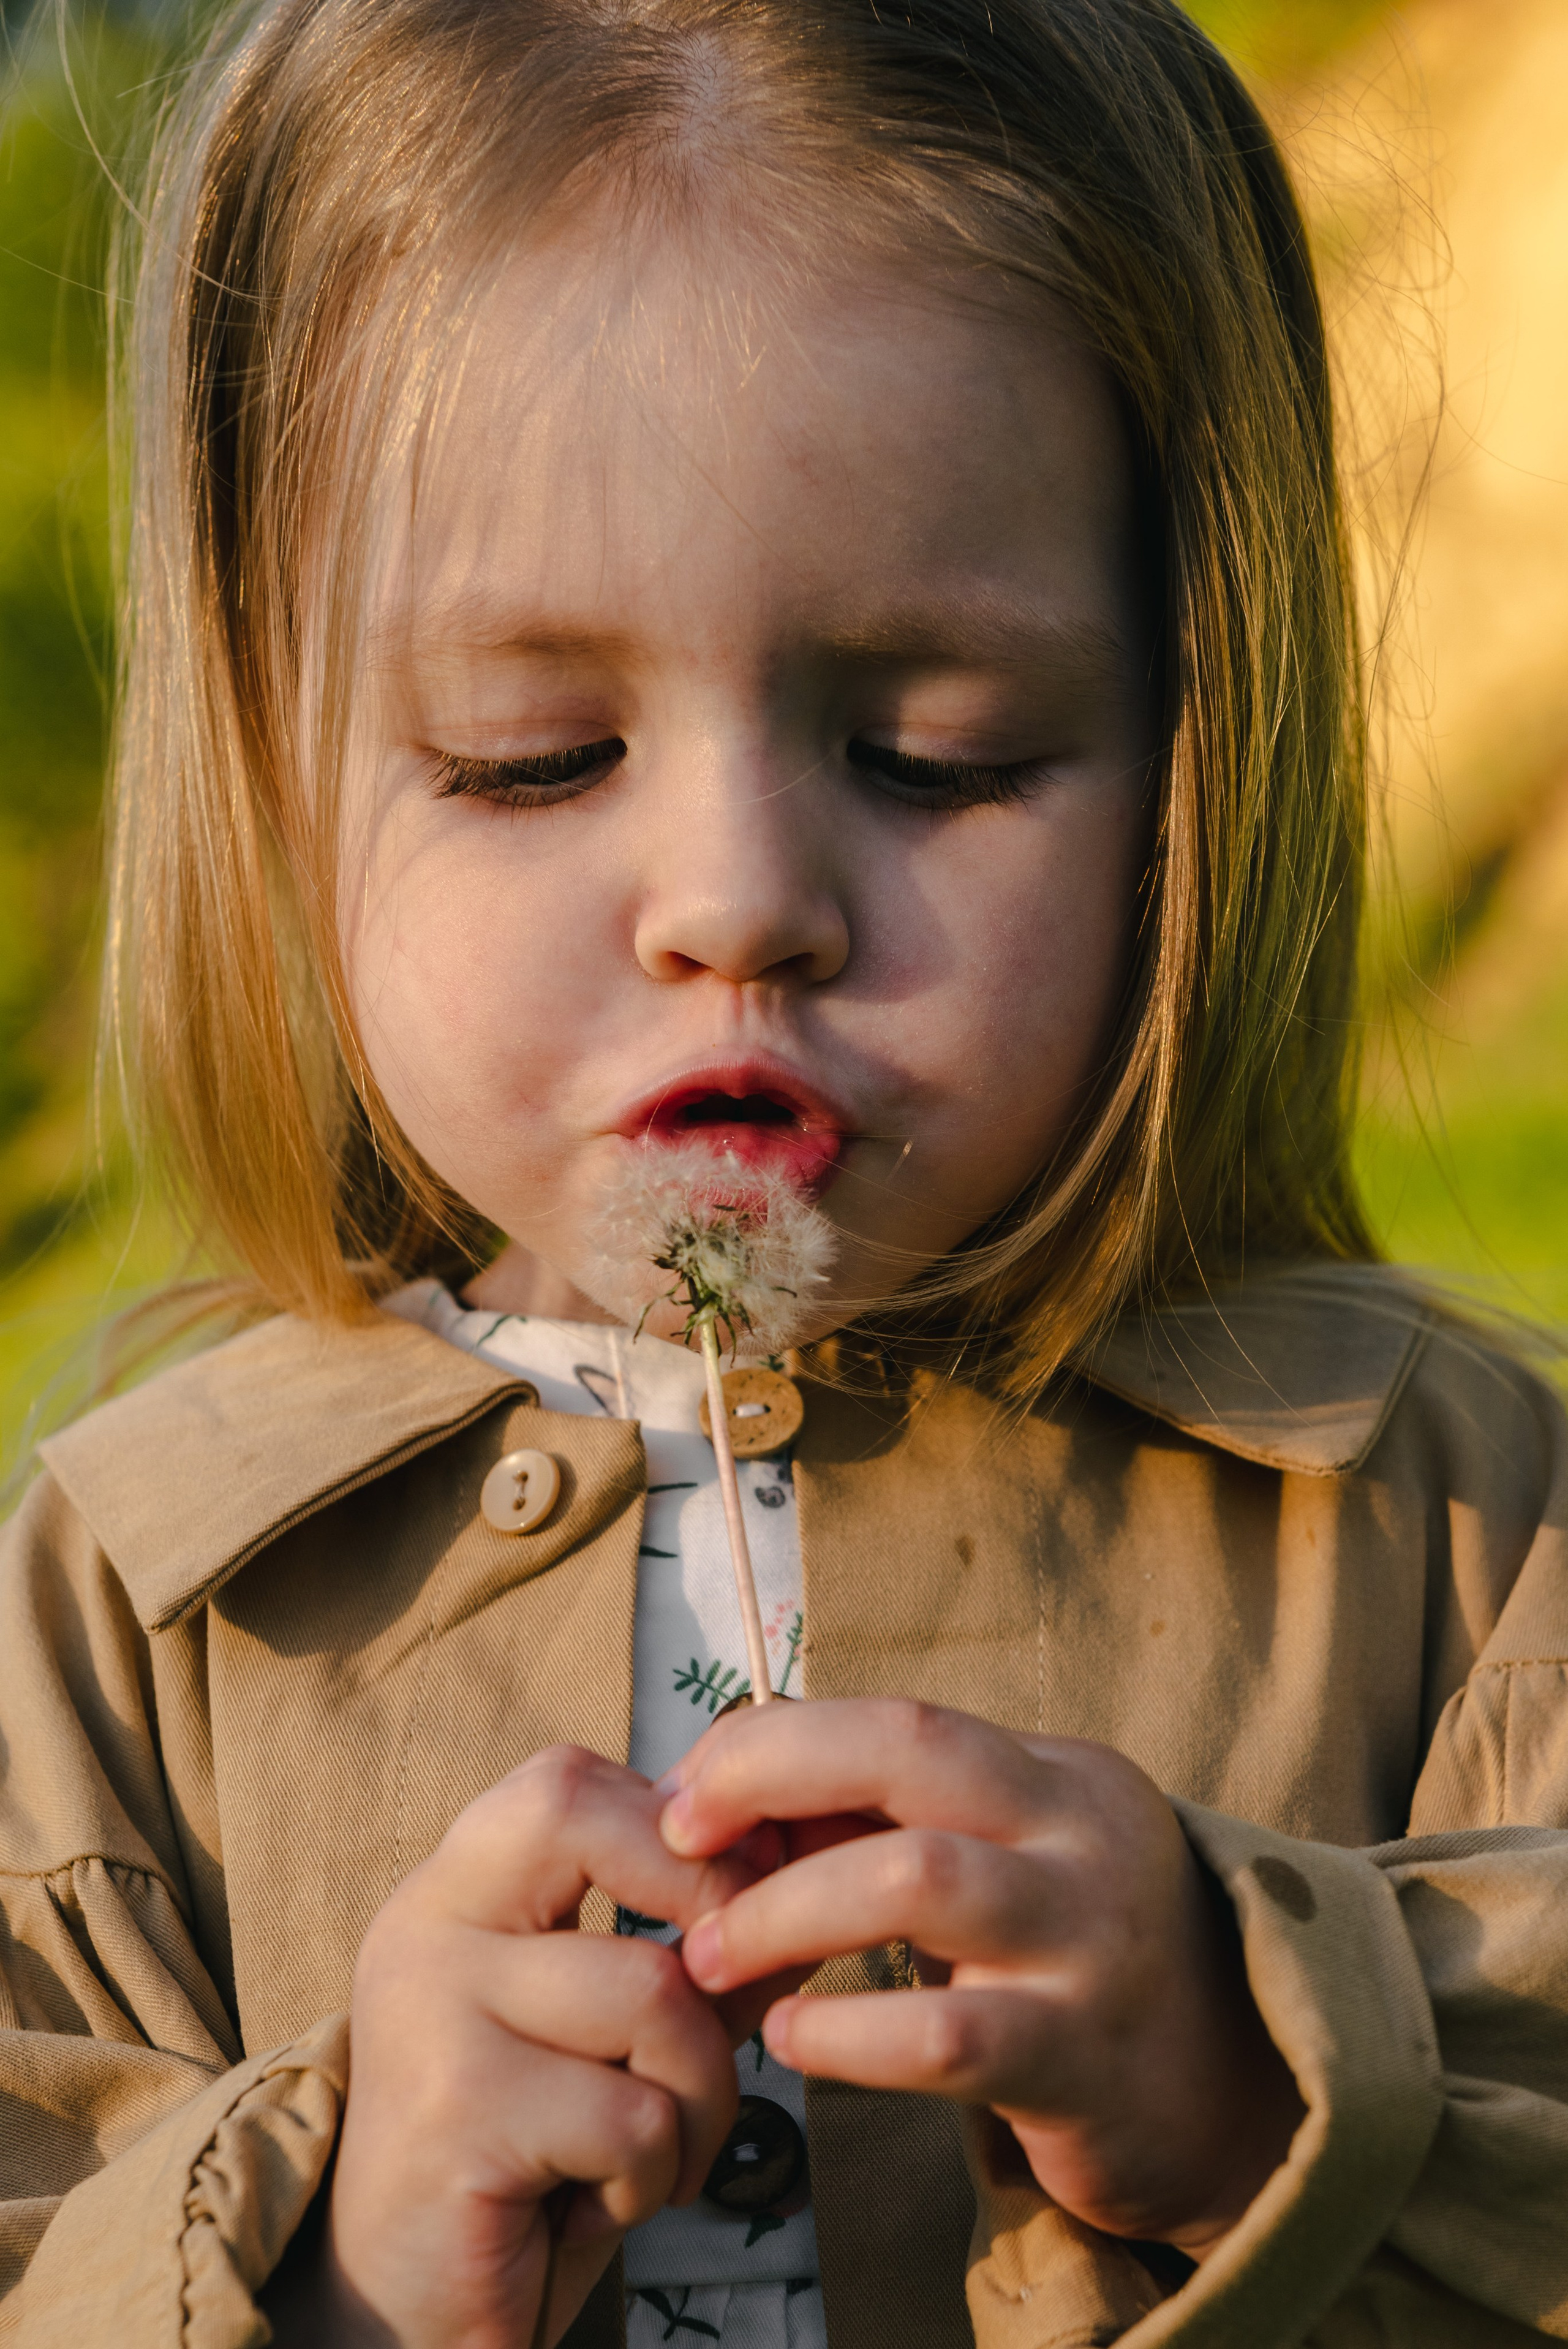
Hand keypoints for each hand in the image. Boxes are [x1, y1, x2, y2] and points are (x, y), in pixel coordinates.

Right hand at [307, 1746, 783, 2348]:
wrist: (416, 2314)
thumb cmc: (539, 2157)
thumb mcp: (619, 2032)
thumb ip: (696, 1945)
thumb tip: (808, 1863)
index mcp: (453, 1889)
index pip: (568, 1778)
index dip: (678, 1823)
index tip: (741, 1898)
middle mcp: (424, 1924)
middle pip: (576, 1815)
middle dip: (698, 1895)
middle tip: (727, 1996)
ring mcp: (428, 2010)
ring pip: (653, 1991)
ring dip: (700, 2094)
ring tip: (657, 2151)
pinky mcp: (455, 2113)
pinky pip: (632, 2112)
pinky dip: (652, 2173)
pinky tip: (599, 2203)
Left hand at [658, 1700, 1302, 2256]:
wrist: (1230, 2098)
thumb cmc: (1070, 1963)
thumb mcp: (1002, 1862)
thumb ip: (885, 1824)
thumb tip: (726, 1795)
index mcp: (1054, 1774)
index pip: (896, 1718)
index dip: (773, 1745)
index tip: (685, 1793)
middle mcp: (1081, 1832)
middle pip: (907, 1750)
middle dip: (768, 1778)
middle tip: (681, 1845)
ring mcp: (1089, 1941)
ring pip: (916, 1878)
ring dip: (785, 1913)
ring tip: (713, 1958)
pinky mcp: (1082, 2060)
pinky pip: (943, 2034)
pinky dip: (844, 2034)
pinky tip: (792, 2041)